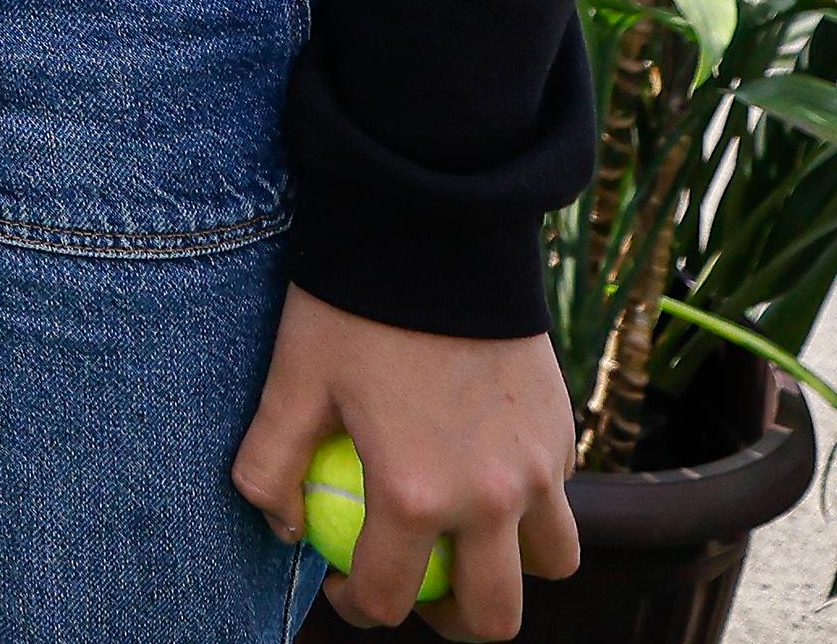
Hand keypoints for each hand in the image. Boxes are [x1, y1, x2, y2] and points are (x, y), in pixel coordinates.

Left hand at [231, 289, 578, 635]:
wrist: (436, 230)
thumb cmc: (353, 306)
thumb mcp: (291, 380)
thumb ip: (269, 465)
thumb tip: (280, 526)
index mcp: (416, 495)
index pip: (393, 598)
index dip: (361, 607)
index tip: (345, 586)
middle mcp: (492, 497)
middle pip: (497, 614)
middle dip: (456, 619)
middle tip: (420, 589)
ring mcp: (540, 468)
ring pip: (553, 562)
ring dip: (513, 566)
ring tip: (467, 540)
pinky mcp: (566, 430)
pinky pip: (561, 498)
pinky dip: (532, 504)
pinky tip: (483, 465)